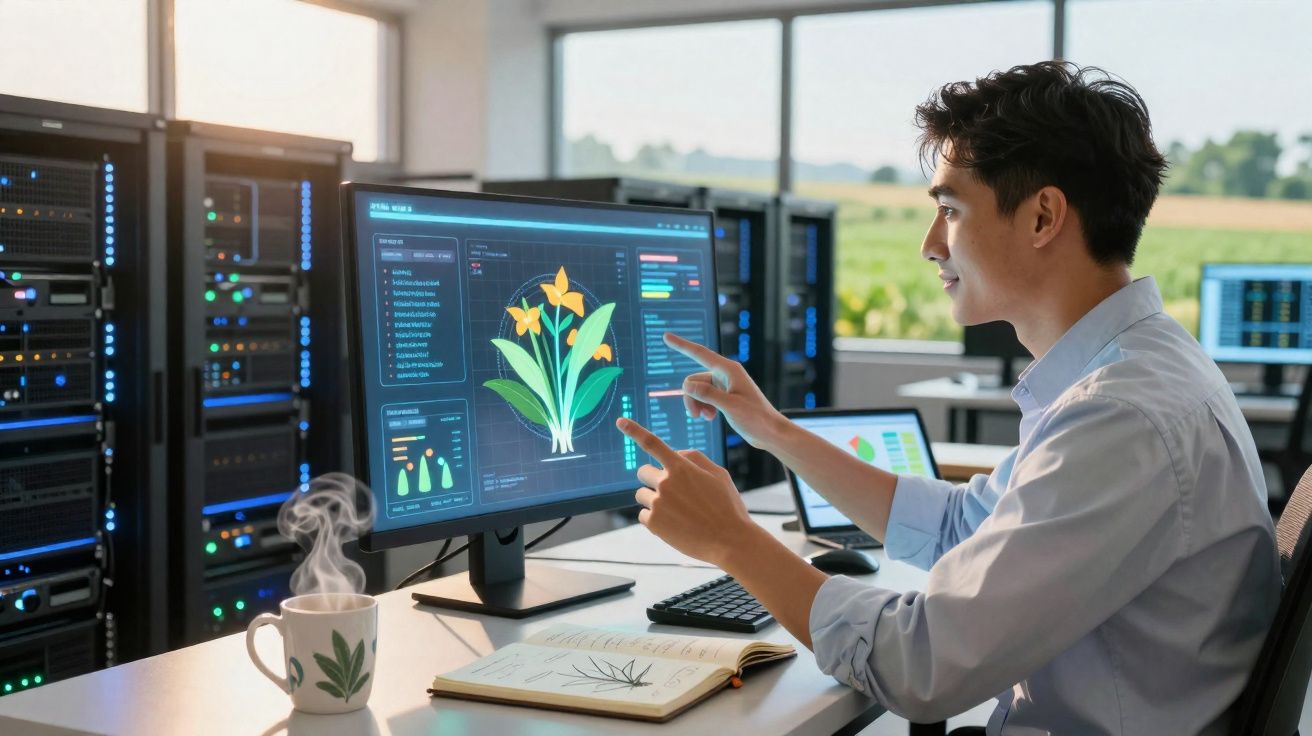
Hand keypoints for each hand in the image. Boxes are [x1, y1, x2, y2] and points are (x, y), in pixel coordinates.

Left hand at [616, 417, 756, 566]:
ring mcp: (658, 503)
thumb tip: (675, 454)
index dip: (634, 430)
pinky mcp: (653, 523)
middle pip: (642, 472)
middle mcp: (666, 482)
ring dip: (654, 500)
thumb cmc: (727, 506)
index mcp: (681, 467)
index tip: (620, 421)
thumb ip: (694, 459)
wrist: (730, 540)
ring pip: (642, 495)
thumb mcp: (718, 474)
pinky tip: (675, 524)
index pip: (652, 443)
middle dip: (652, 478)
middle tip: (671, 491)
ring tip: (678, 512)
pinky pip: (644, 515)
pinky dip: (655, 519)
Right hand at [664, 332, 785, 449]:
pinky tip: (710, 417)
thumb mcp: (730, 407)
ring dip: (697, 404)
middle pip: (693, 379)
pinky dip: (702, 407)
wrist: (770, 432)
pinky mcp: (724, 396)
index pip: (699, 353)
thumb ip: (708, 395)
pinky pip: (703, 396)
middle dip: (691, 397)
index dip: (681, 345)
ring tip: (706, 418)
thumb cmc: (756, 418)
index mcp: (729, 370)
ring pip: (697, 390)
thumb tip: (686, 385)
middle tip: (696, 415)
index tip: (665, 336)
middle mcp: (725, 374)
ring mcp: (724, 385)